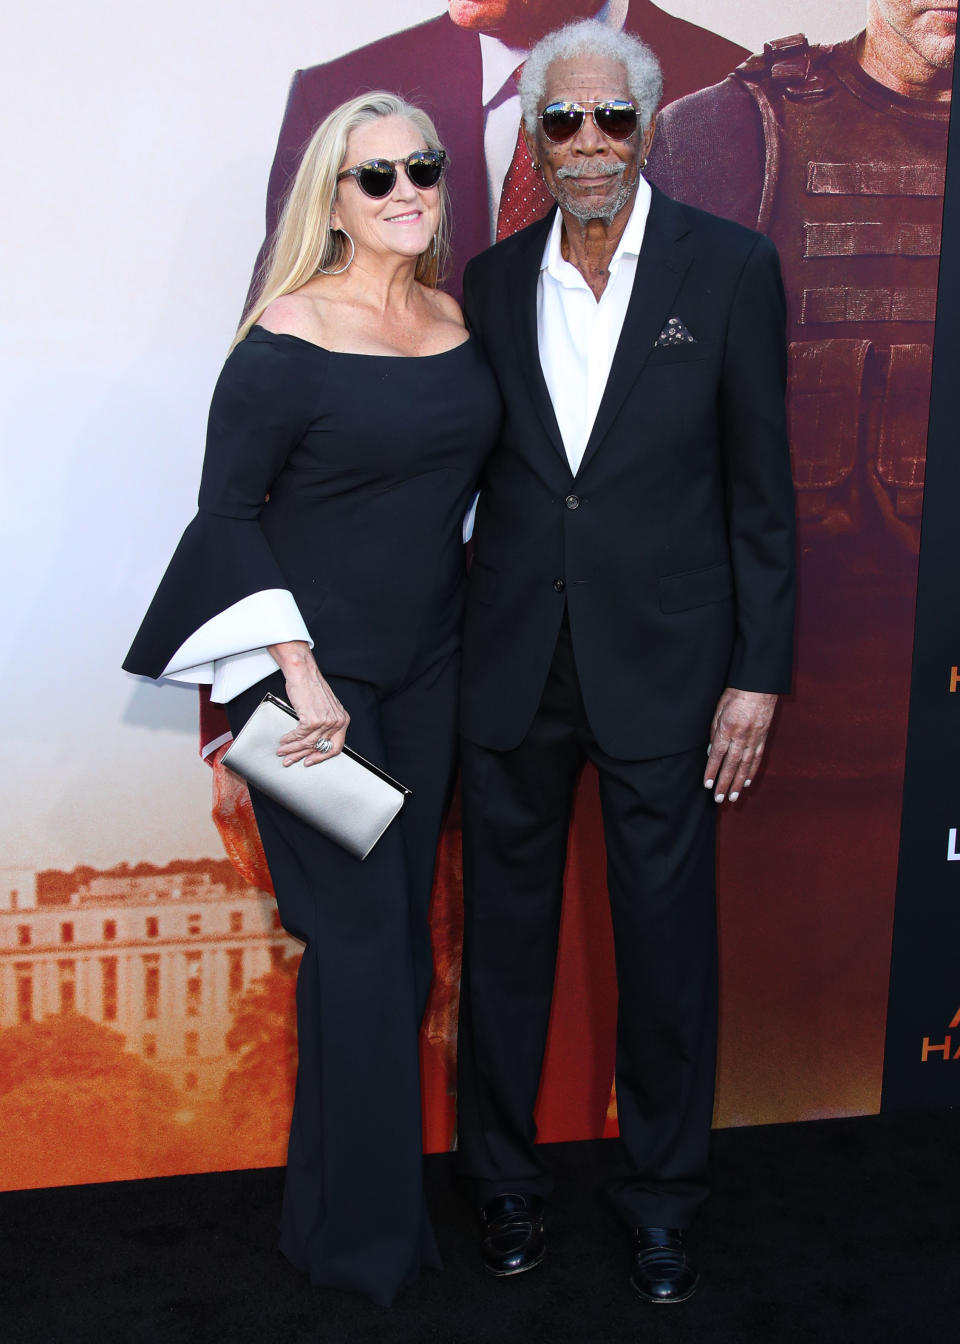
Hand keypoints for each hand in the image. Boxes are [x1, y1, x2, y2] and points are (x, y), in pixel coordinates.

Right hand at [267, 641, 349, 765]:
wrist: (304, 673)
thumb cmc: (312, 687)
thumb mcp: (326, 707)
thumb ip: (325, 724)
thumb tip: (314, 742)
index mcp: (343, 720)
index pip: (335, 747)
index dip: (321, 757)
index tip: (311, 760)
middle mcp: (337, 721)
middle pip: (319, 748)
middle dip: (302, 756)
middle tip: (291, 760)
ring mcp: (325, 721)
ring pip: (307, 743)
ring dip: (292, 749)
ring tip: (283, 752)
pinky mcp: (312, 719)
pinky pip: (299, 736)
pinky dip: (289, 740)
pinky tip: (284, 740)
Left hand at [704, 688, 777, 803]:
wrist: (759, 686)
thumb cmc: (735, 695)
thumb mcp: (718, 710)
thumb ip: (714, 732)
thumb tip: (711, 753)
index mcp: (728, 728)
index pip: (717, 755)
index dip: (712, 771)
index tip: (708, 785)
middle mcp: (742, 736)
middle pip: (731, 765)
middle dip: (725, 783)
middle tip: (719, 799)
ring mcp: (754, 739)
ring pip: (745, 766)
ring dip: (738, 783)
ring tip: (733, 797)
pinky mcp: (763, 738)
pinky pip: (757, 758)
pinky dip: (752, 772)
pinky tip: (747, 782)